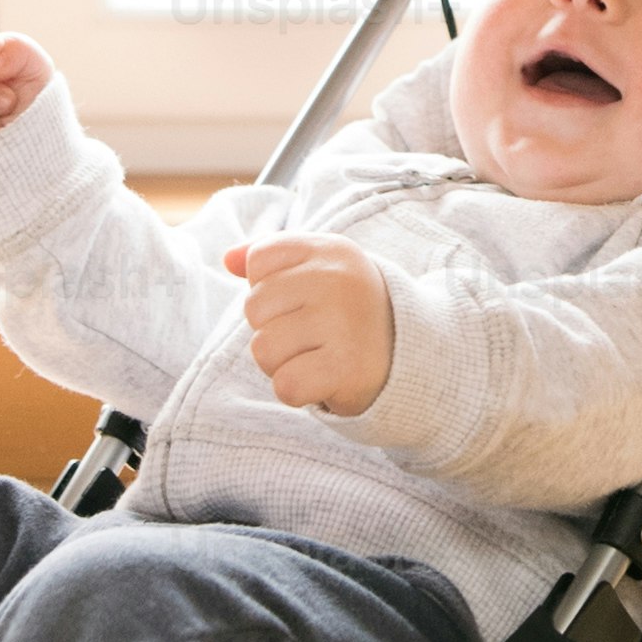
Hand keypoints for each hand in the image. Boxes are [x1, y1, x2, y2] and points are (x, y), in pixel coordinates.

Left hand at [226, 233, 396, 413]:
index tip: (305, 301)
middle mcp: (337, 279)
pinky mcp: (346, 367)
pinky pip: (285, 386)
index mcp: (330, 250)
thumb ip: (274, 260)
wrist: (412, 356)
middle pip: (254, 308)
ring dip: (282, 364)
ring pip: (263, 349)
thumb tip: (229, 259)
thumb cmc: (352, 312)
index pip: (258, 262)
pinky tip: (323, 381)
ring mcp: (343, 322)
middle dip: (274, 331)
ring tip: (317, 358)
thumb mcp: (321, 270)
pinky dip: (297, 392)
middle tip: (313, 337)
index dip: (270, 290)